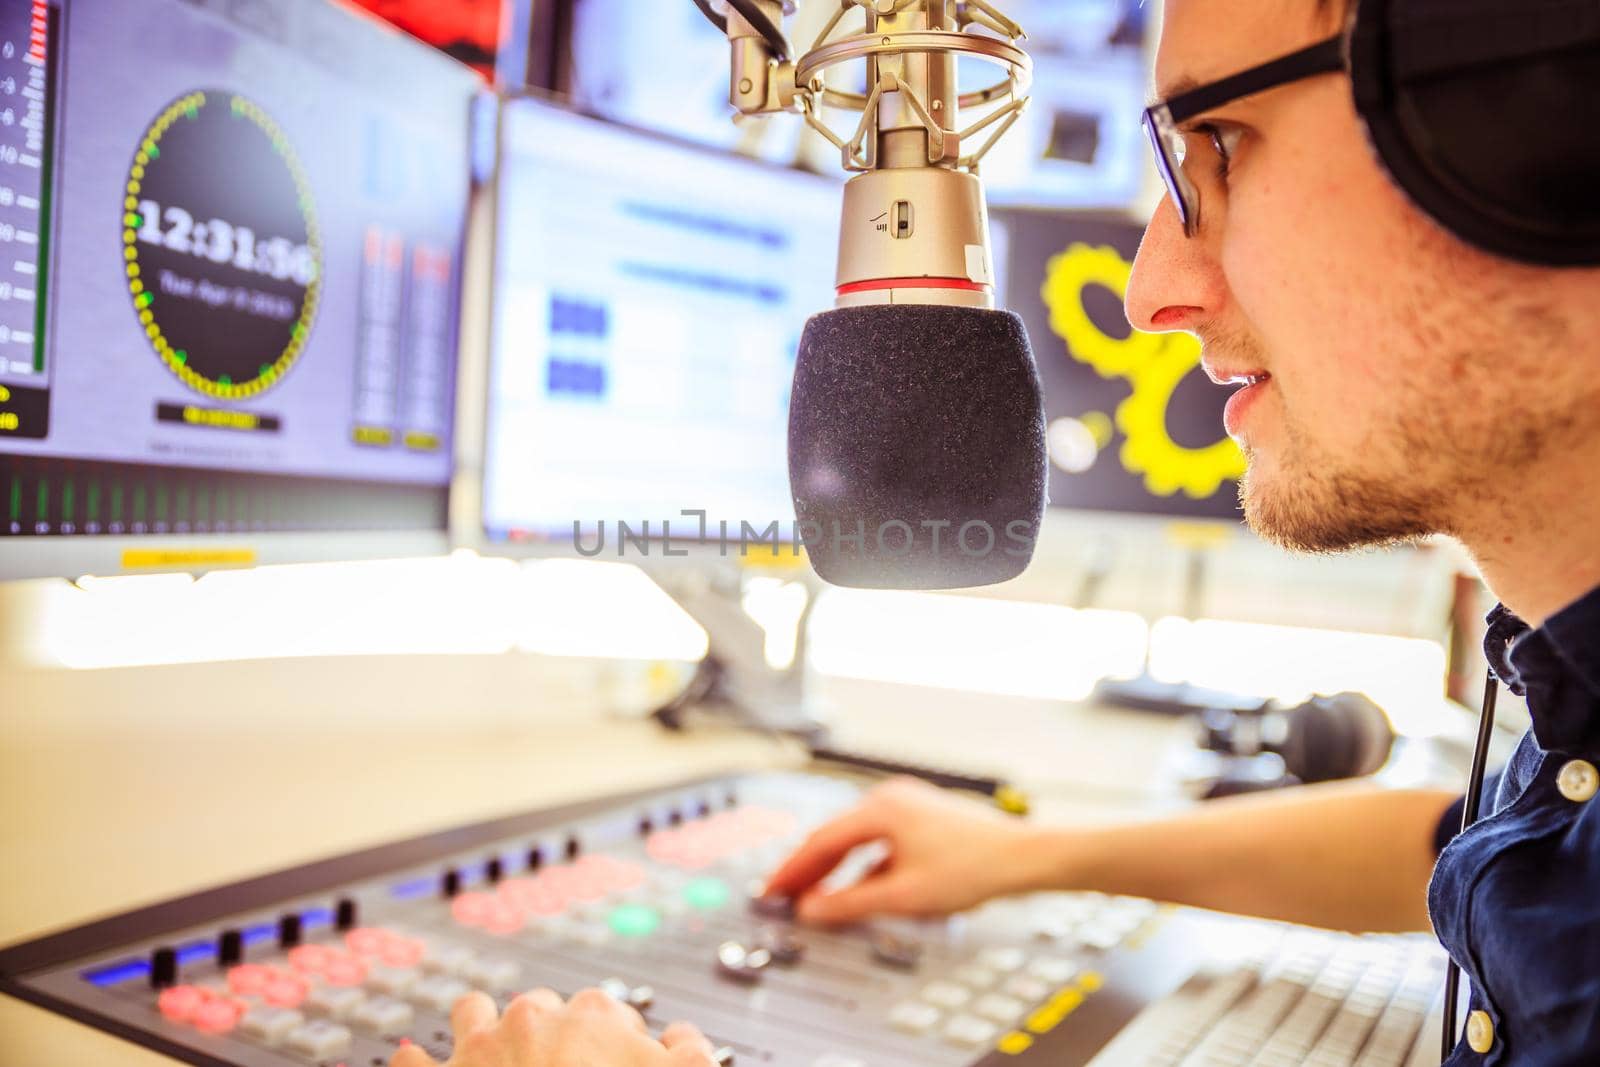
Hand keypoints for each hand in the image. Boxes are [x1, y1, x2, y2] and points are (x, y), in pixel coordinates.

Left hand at [390, 988, 717, 1066]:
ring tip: (496, 1048)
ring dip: (485, 1024)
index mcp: (594, 1016)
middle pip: (548, 1009)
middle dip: (558, 1033)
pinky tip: (414, 1059)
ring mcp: (482, 1046)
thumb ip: (689, 1054)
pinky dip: (415, 1062)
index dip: (623, 1047)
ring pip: (478, 1012)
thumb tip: (686, 1039)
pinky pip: (415, 1062)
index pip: (615, 1017)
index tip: (625, 1066)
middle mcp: (534, 1018)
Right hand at [762, 776, 1044, 924]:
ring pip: (857, 839)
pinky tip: (859, 888)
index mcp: (881, 808)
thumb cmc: (974, 867)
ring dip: (835, 867)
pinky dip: (862, 864)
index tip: (771, 892)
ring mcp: (909, 806)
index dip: (791, 870)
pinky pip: (879, 842)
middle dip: (808, 868)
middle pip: (835, 836)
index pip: (820, 841)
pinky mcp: (923, 820)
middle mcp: (891, 799)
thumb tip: (812, 910)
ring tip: (814, 895)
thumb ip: (850, 904)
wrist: (1023, 858)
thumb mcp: (902, 895)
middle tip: (782, 895)